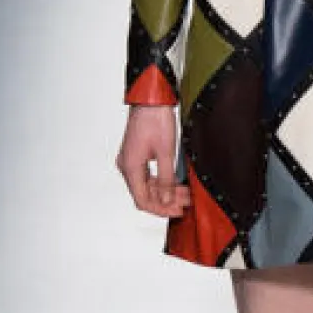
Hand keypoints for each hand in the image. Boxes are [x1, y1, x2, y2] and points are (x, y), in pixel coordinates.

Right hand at [115, 102, 192, 218]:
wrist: (150, 100)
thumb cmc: (155, 120)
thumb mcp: (166, 152)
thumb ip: (166, 179)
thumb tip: (165, 199)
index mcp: (130, 167)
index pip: (142, 200)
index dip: (160, 209)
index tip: (176, 211)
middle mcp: (127, 166)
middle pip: (144, 194)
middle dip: (165, 201)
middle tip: (185, 203)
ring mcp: (130, 161)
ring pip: (147, 186)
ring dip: (165, 191)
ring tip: (184, 193)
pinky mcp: (136, 156)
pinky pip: (147, 176)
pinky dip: (161, 181)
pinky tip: (175, 183)